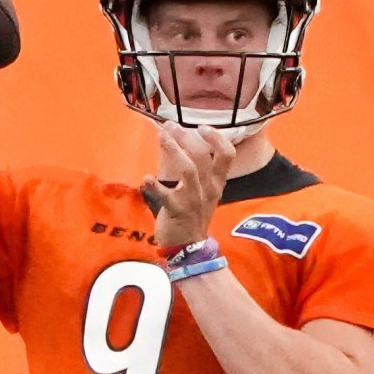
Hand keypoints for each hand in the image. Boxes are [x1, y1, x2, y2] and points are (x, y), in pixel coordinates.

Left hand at [142, 121, 235, 247]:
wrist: (189, 248)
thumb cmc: (193, 216)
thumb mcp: (203, 193)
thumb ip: (197, 169)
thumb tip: (179, 141)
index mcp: (216, 183)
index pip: (227, 155)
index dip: (217, 138)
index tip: (202, 126)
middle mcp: (208, 189)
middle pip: (204, 156)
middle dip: (187, 136)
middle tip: (171, 125)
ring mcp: (193, 200)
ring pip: (189, 169)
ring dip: (174, 150)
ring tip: (162, 136)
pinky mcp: (177, 211)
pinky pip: (165, 195)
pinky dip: (154, 185)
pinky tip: (146, 178)